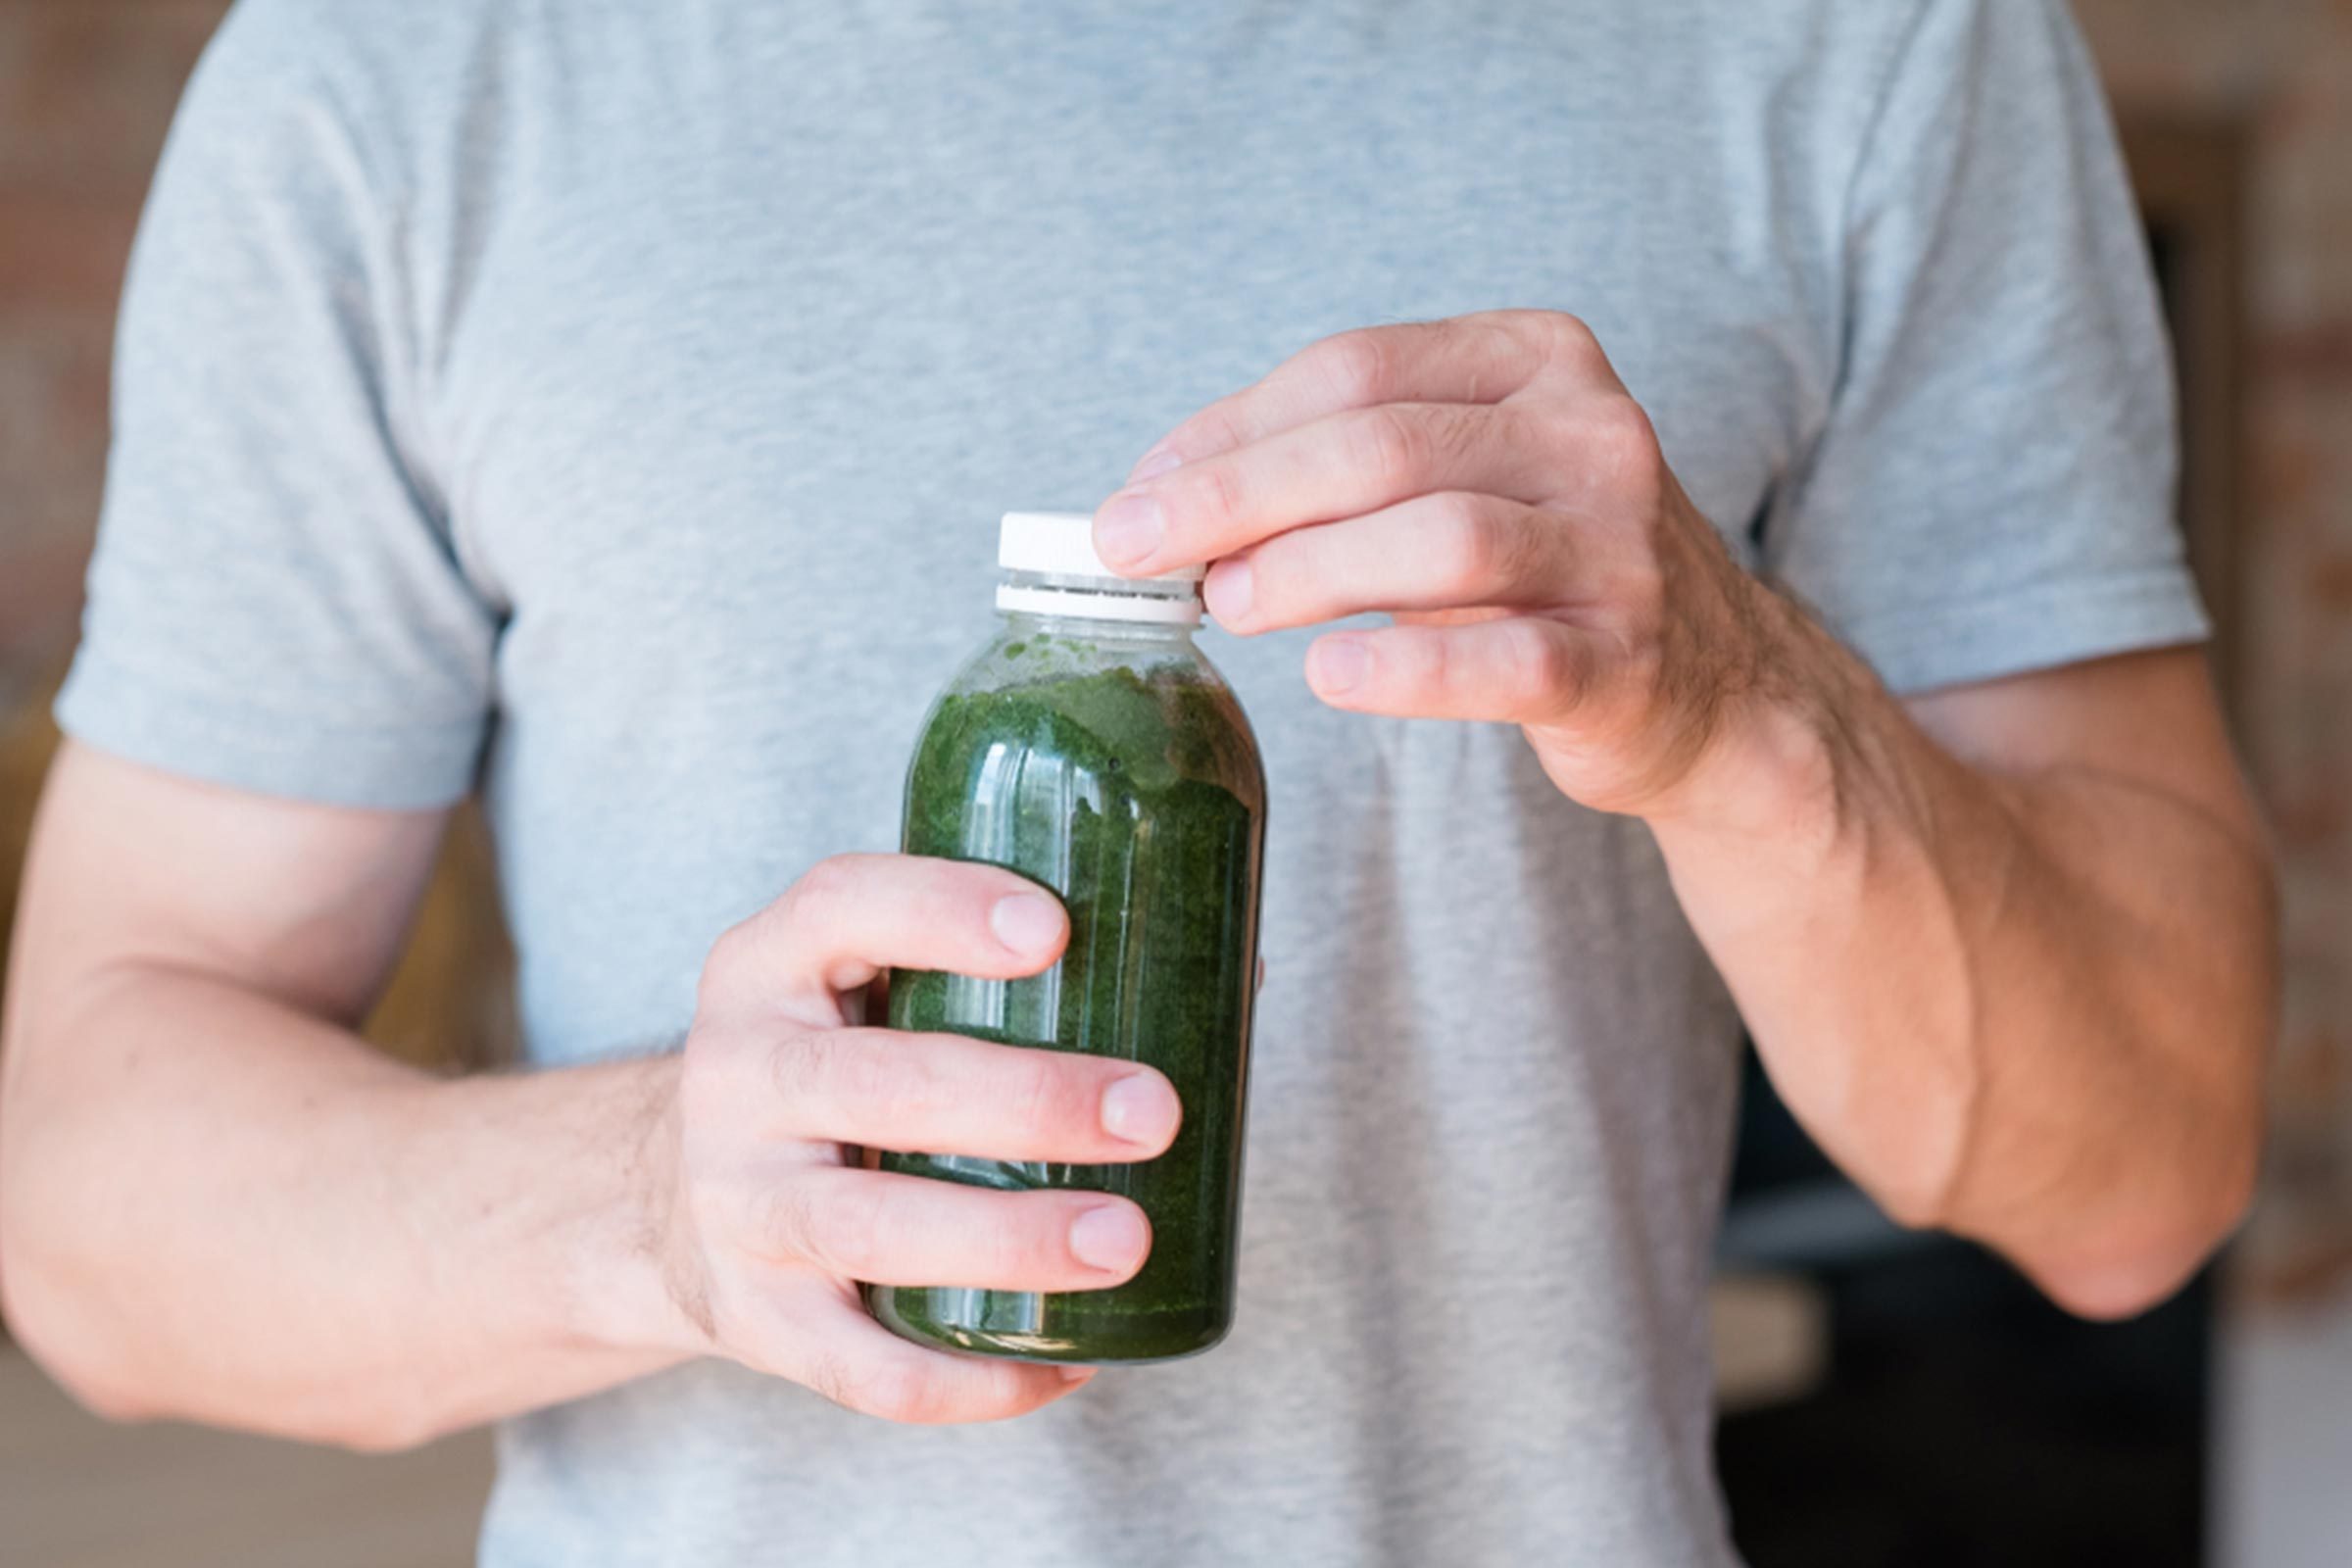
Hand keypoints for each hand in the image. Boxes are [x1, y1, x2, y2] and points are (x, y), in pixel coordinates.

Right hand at [647, 854, 1182, 1423]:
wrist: (673, 1195)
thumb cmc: (836, 1064)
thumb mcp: (867, 986)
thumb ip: (1003, 969)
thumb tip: (1230, 973)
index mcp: (769, 966)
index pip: (841, 908)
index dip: (942, 911)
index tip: (1056, 930)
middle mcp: (736, 1076)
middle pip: (876, 1084)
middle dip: (1028, 1100)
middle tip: (1151, 1114)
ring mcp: (737, 1205)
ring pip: (868, 1228)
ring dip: (1009, 1240)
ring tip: (1126, 1239)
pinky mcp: (754, 1318)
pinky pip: (860, 1368)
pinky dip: (971, 1378)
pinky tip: (1070, 1363)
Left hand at [1093, 310, 1814, 818]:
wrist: (1713, 685)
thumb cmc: (1542, 572)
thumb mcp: (1457, 481)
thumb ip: (1334, 473)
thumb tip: (1162, 499)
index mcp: (1537, 358)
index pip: (1355, 371)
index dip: (1229, 430)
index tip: (1139, 487)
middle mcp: (1591, 434)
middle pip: (1381, 445)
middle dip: (1236, 496)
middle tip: (1138, 551)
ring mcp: (1620, 548)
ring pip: (1442, 537)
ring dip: (1306, 570)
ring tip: (1225, 605)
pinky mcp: (1629, 661)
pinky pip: (1506, 661)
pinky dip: (1406, 667)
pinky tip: (1327, 675)